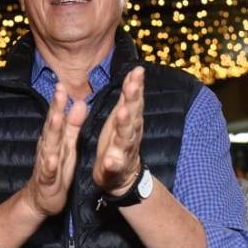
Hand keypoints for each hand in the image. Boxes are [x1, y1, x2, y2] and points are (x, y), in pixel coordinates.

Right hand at [23, 83, 87, 217]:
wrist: (41, 199)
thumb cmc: (57, 169)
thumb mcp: (67, 145)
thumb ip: (73, 125)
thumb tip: (79, 102)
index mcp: (55, 138)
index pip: (57, 115)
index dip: (59, 100)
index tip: (62, 83)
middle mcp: (48, 147)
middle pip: (52, 125)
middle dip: (55, 108)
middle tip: (59, 90)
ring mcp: (46, 163)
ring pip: (49, 145)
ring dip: (52, 131)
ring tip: (56, 117)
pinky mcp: (47, 180)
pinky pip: (49, 172)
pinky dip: (51, 165)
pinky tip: (53, 159)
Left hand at [93, 67, 144, 195]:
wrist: (123, 176)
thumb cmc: (120, 141)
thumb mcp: (123, 115)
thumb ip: (128, 96)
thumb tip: (136, 71)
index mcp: (129, 120)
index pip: (133, 100)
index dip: (136, 85)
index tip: (137, 70)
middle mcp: (130, 133)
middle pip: (132, 114)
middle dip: (132, 100)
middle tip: (132, 86)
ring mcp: (123, 151)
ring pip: (125, 137)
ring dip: (125, 125)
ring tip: (122, 113)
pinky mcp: (115, 168)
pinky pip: (114, 165)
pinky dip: (112, 163)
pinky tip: (109, 160)